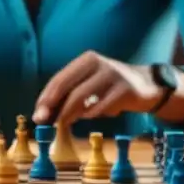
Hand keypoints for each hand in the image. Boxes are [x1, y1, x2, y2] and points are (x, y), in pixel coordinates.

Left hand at [33, 51, 158, 124]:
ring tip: (68, 122)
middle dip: (55, 108)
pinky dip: (93, 115)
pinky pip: (101, 108)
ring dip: (72, 114)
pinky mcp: (125, 91)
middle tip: (46, 123)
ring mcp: (113, 76)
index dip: (46, 98)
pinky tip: (96, 114)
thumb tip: (42, 114)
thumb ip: (68, 95)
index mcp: (86, 60)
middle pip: (69, 88)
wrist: (146, 86)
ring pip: (83, 98)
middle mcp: (99, 63)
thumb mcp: (89, 84)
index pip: (59, 79)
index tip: (37, 114)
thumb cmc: (109, 86)